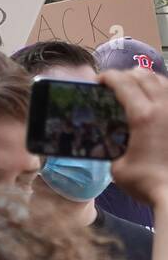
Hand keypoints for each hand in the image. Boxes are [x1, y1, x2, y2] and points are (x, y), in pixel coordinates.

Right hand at [103, 68, 167, 208]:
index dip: (108, 77)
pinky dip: (164, 92)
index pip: (123, 83)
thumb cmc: (148, 184)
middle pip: (145, 76)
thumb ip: (114, 148)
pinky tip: (159, 102)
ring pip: (165, 82)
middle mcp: (165, 108)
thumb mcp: (118, 166)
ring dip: (149, 80)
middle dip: (127, 74)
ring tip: (139, 85)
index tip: (99, 80)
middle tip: (117, 82)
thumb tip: (113, 143)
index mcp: (143, 116)